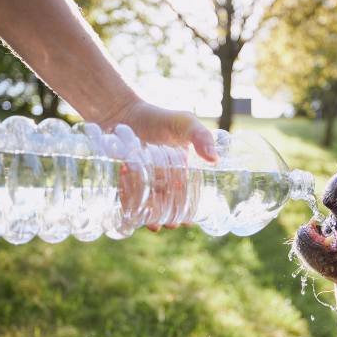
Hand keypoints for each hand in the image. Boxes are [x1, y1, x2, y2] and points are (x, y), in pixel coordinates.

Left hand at [102, 98, 217, 231]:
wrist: (124, 112)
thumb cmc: (159, 118)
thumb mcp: (185, 123)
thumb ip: (201, 136)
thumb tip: (215, 159)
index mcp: (180, 173)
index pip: (187, 196)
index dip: (189, 210)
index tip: (190, 221)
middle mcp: (161, 181)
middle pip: (168, 206)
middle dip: (170, 218)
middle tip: (172, 224)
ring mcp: (141, 182)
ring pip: (148, 206)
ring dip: (151, 217)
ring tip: (154, 224)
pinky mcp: (122, 182)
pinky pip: (127, 200)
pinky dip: (130, 207)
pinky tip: (132, 212)